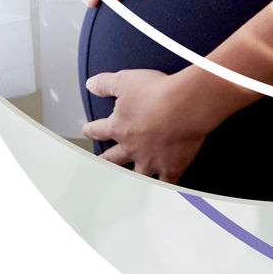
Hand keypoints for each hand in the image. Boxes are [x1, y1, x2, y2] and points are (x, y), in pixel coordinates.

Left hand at [81, 69, 213, 183]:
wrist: (185, 105)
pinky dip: (166, 188)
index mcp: (119, 127)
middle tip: (99, 164)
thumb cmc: (157, 91)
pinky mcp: (172, 167)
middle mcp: (132, 148)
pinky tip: (165, 193)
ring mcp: (151, 160)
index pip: (100, 129)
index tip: (87, 130)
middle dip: (104, 161)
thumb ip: (105, 83)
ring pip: (138, 175)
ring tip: (129, 185)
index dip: (92, 129)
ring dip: (132, 179)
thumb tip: (90, 85)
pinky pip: (167, 183)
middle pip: (113, 159)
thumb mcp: (125, 80)